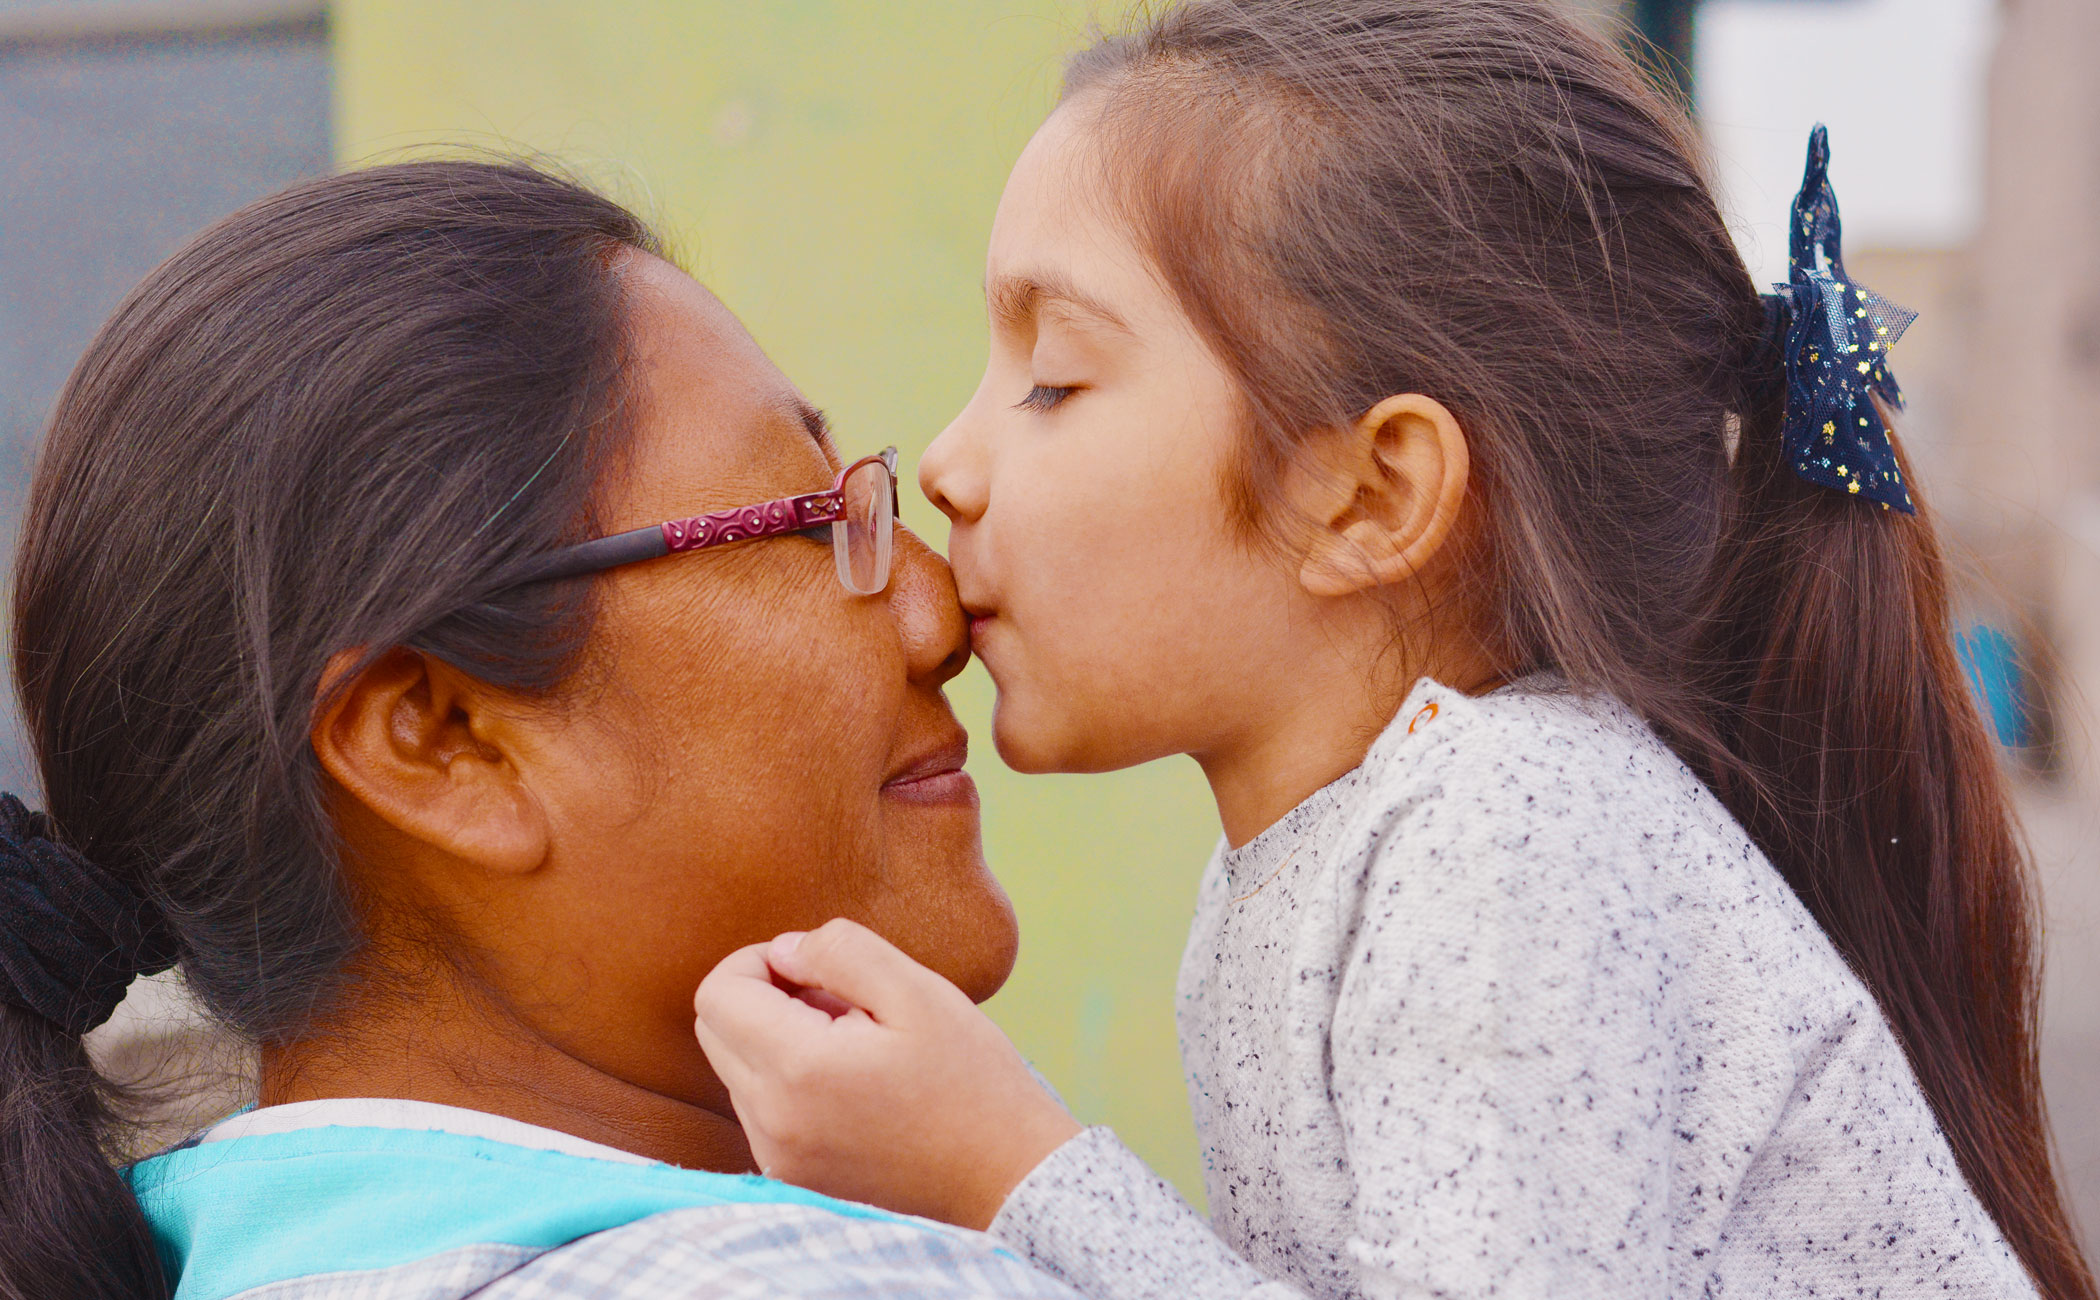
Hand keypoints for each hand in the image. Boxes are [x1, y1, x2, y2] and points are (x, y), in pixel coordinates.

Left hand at [693, 917, 1082, 1228]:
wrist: (1008, 1177)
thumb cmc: (971, 1079)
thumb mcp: (918, 991)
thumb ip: (841, 951)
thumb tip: (785, 951)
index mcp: (798, 1070)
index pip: (717, 995)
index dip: (757, 960)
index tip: (813, 966)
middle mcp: (772, 1122)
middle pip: (715, 1030)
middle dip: (763, 996)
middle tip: (837, 997)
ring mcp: (778, 1157)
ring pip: (736, 1068)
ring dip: (776, 1038)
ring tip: (854, 1040)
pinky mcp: (793, 1176)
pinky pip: (759, 1108)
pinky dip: (788, 1079)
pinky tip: (852, 1079)